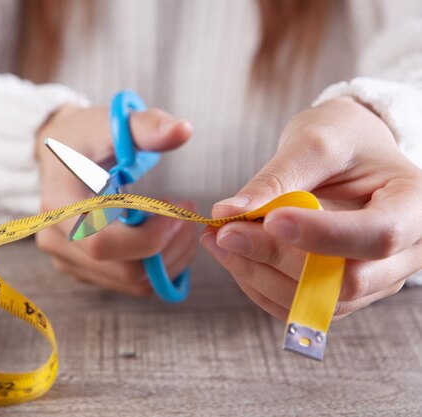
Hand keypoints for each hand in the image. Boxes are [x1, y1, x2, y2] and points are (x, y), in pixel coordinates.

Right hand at [35, 104, 196, 295]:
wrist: (58, 155)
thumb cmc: (85, 137)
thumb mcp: (111, 122)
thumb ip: (146, 126)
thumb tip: (183, 130)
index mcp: (58, 205)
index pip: (103, 242)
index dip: (150, 235)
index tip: (175, 209)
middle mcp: (57, 240)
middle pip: (125, 270)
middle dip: (170, 247)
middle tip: (187, 214)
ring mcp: (70, 260)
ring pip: (134, 282)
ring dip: (171, 257)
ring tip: (180, 222)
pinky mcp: (85, 270)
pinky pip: (131, 283)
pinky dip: (160, 265)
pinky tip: (167, 235)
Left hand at [200, 97, 421, 319]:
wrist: (350, 152)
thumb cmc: (343, 137)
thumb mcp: (315, 142)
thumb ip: (277, 178)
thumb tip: (228, 213)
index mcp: (415, 205)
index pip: (377, 236)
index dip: (321, 236)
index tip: (270, 220)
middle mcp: (406, 251)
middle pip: (345, 280)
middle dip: (277, 259)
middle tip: (224, 232)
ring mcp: (375, 278)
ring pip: (318, 301)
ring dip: (260, 276)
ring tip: (218, 240)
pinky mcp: (341, 289)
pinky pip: (301, 304)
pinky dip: (261, 285)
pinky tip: (234, 258)